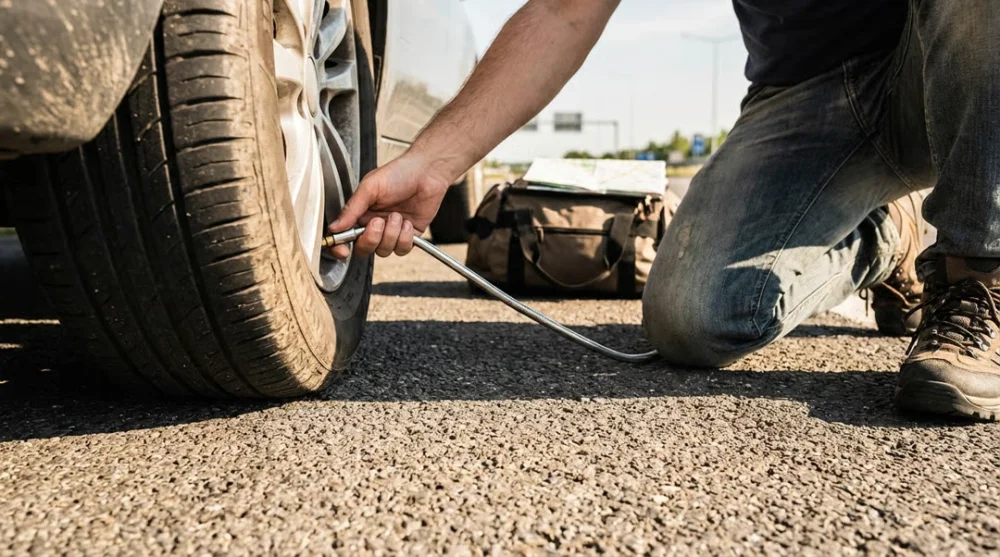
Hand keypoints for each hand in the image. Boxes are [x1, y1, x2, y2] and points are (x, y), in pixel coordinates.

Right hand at [328, 152, 451, 258]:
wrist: (426, 172)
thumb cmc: (398, 173)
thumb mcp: (370, 187)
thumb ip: (352, 208)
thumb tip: (335, 227)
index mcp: (361, 214)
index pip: (346, 237)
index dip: (342, 248)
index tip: (343, 250)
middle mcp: (375, 226)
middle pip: (364, 249)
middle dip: (371, 239)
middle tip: (378, 222)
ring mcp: (392, 232)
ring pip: (384, 251)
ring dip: (391, 234)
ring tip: (397, 216)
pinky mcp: (409, 236)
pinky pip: (402, 249)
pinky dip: (405, 237)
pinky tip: (407, 222)